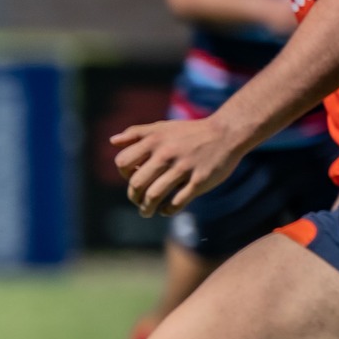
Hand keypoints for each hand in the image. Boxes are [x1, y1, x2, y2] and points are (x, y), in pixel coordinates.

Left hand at [111, 116, 244, 216]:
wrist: (226, 132)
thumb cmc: (189, 132)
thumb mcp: (161, 127)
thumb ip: (136, 133)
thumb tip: (112, 142)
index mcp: (154, 141)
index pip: (123, 163)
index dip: (124, 174)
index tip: (132, 179)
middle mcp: (166, 154)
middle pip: (136, 183)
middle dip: (133, 197)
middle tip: (137, 201)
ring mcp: (183, 168)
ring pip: (154, 195)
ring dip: (147, 208)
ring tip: (147, 212)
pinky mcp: (200, 181)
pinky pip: (178, 201)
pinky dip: (168, 210)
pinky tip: (166, 210)